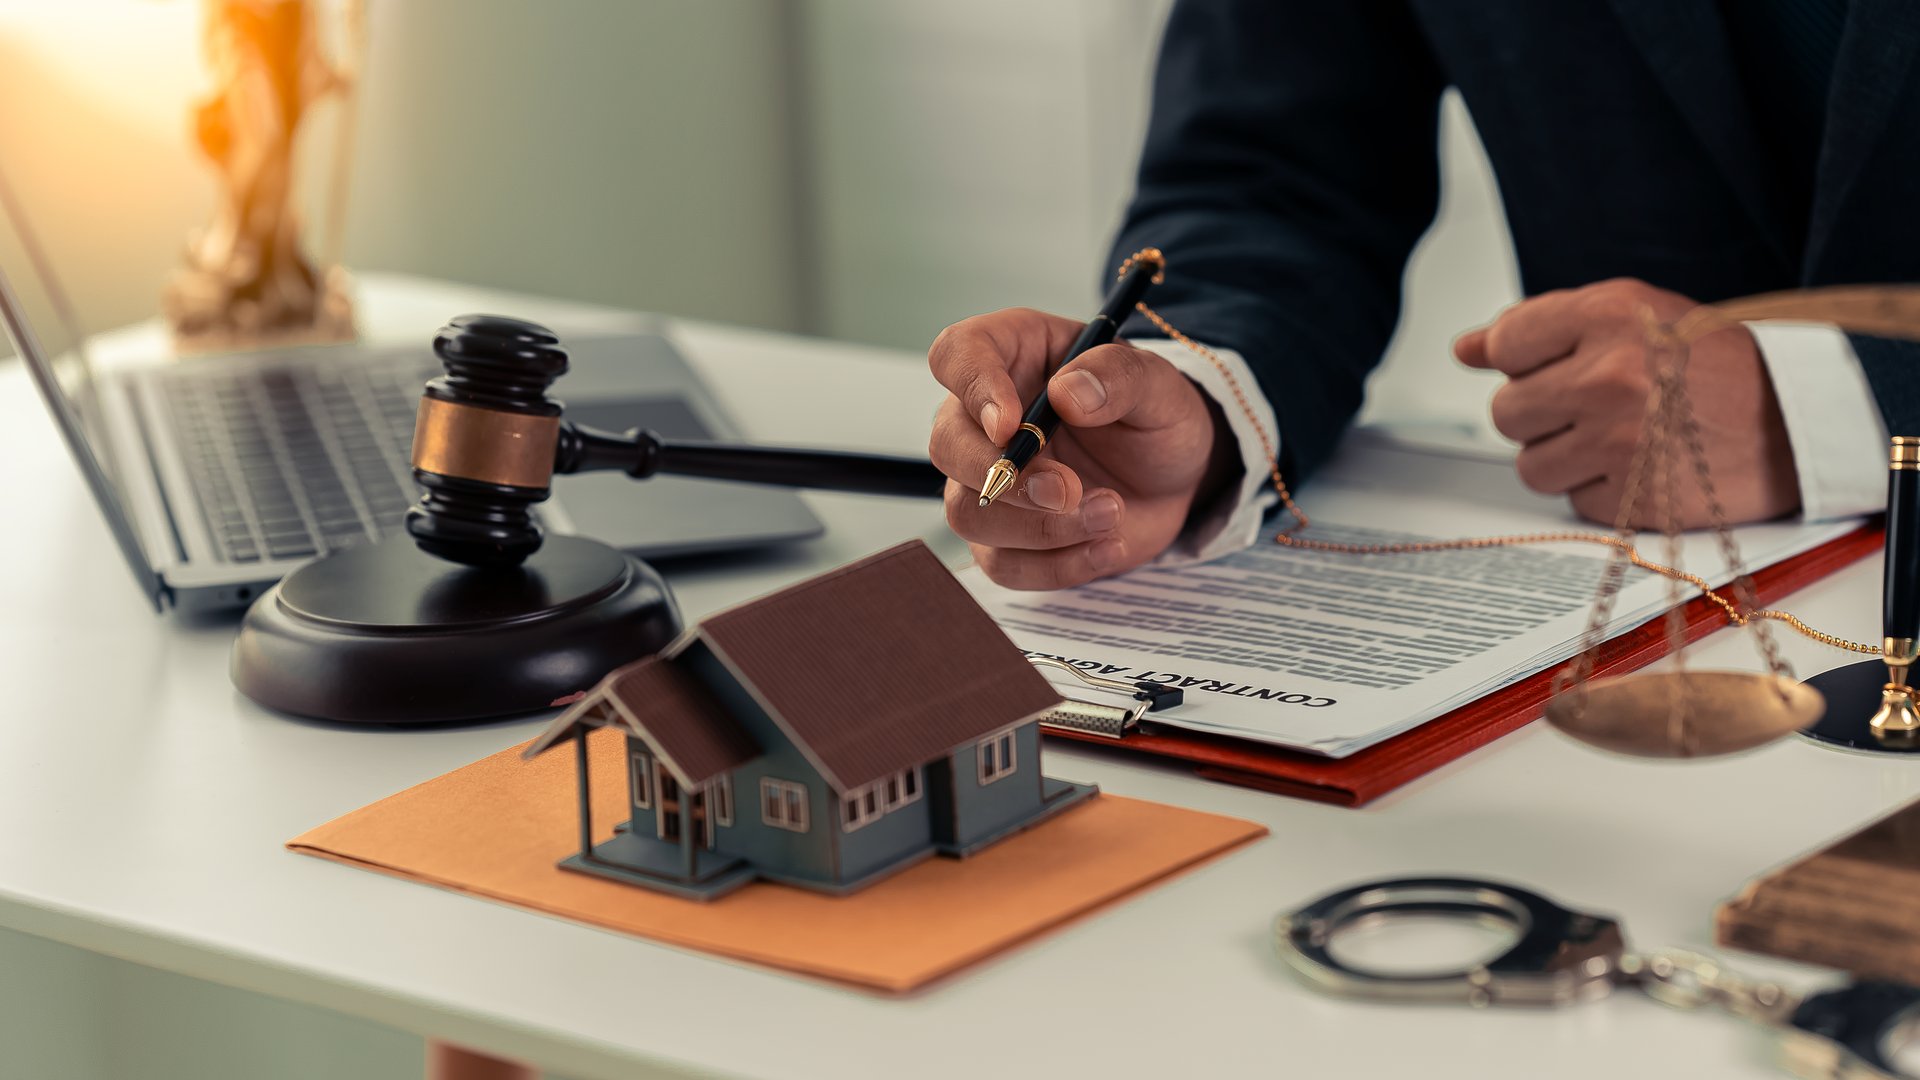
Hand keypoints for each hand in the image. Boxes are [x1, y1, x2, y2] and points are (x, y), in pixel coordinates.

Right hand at [927, 308, 1234, 588]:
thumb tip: (1068, 394)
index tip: (1012, 423)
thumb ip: (1119, 377)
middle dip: (1006, 476)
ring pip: (968, 513)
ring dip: (1040, 527)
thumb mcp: (1157, 384)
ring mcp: (988, 481)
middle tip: (1070, 489)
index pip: (956, 355)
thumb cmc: (1155, 416)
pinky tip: (1108, 545)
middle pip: (948, 444)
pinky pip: (1003, 564)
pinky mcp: (1005, 538)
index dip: (973, 387)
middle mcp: (985, 417)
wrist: (1172, 478)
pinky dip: (1058, 564)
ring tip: (1112, 514)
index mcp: (1013, 355)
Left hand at [1454, 278, 1799, 528]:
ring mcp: (1621, 442)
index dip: (1523, 360)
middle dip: (1540, 413)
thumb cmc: (1705, 362)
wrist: (1793, 417)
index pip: (1504, 343)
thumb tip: (1465, 348)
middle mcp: (1611, 376)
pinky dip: (1600, 490)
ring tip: (1617, 436)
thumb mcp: (1632, 315)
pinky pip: (1572, 502)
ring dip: (1563, 457)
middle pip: (1506, 412)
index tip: (1556, 364)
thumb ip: (1543, 326)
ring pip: (1530, 466)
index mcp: (1610, 316)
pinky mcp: (1633, 498)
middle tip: (1593, 405)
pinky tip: (1641, 465)